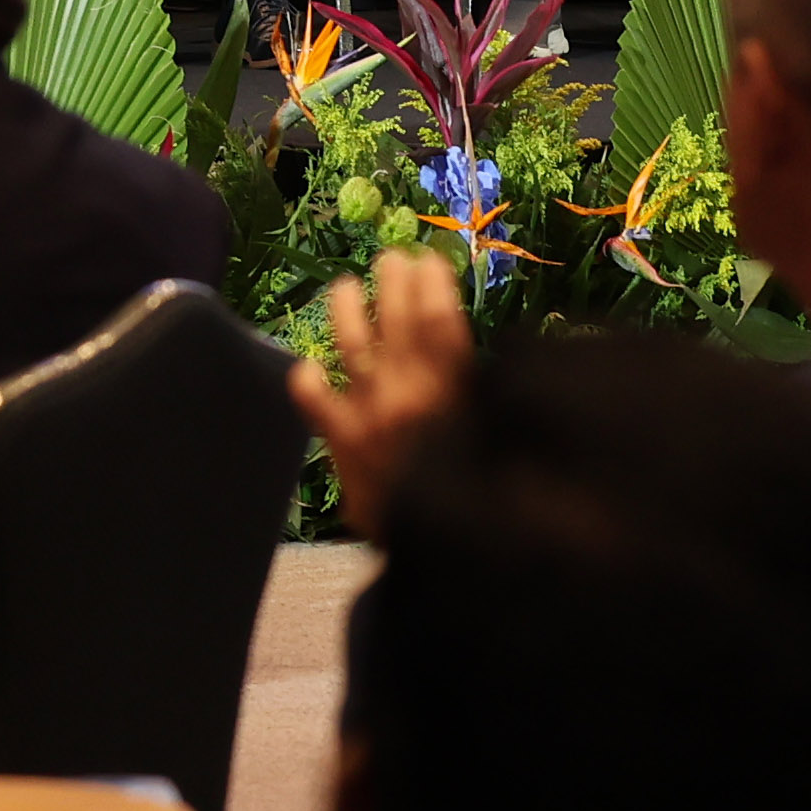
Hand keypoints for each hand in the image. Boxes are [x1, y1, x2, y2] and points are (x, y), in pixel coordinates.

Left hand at [290, 245, 476, 538]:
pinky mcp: (342, 439)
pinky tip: (308, 368)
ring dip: (347, 306)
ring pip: (352, 342)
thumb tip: (495, 364)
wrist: (441, 551)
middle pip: (397, 317)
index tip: (432, 261)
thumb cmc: (485, 496)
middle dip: (395, 279)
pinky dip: (307, 380)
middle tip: (393, 258)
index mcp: (454, 388)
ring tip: (345, 285)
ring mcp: (370, 411)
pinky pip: (313, 399)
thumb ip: (494, 400)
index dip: (434, 282)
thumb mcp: (503, 440)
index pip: (440, 317)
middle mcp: (408, 389)